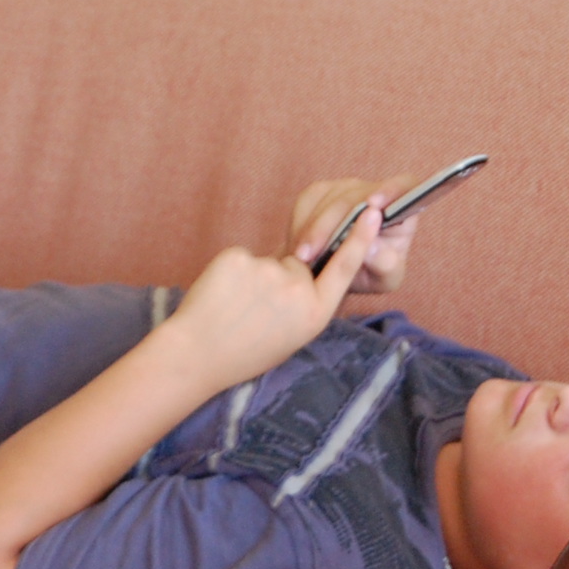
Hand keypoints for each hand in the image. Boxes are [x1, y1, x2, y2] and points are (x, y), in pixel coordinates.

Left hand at [159, 209, 380, 391]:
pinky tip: (221, 296)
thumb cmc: (243, 353)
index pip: (344, 268)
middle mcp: (297, 290)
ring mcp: (267, 271)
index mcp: (314, 314)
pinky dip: (231, 273)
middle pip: (298, 264)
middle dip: (280, 278)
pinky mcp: (238, 257)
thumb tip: (304, 268)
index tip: (372, 212)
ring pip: (267, 262)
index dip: (360, 238)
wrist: (196, 355)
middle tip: (254, 310)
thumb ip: (305, 304)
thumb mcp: (290, 337)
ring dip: (254, 277)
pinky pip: (241, 257)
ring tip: (235, 307)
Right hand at [287, 176, 419, 293]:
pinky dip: (299, 226)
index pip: (404, 186)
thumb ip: (385, 264)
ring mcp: (345, 189)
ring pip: (326, 200)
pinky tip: (296, 248)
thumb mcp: (386, 278)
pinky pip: (306, 203)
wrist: (342, 273)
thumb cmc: (373, 272)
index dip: (390, 190)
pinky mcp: (320, 193)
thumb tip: (370, 247)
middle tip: (314, 253)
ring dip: (311, 229)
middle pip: (353, 197)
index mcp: (402, 207)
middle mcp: (374, 191)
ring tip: (301, 257)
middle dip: (331, 225)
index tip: (373, 206)